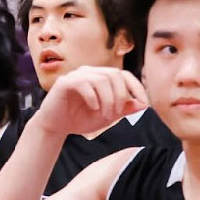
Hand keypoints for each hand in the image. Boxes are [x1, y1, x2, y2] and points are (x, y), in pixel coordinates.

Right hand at [32, 66, 146, 138]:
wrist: (55, 126)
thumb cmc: (80, 119)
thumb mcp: (107, 116)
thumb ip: (123, 109)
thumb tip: (142, 104)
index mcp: (101, 77)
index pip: (124, 75)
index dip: (137, 88)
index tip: (144, 105)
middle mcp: (90, 72)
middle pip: (115, 74)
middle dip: (121, 96)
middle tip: (116, 114)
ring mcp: (77, 75)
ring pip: (101, 79)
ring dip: (108, 99)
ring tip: (105, 115)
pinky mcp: (64, 82)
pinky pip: (83, 83)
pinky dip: (93, 97)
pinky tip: (93, 109)